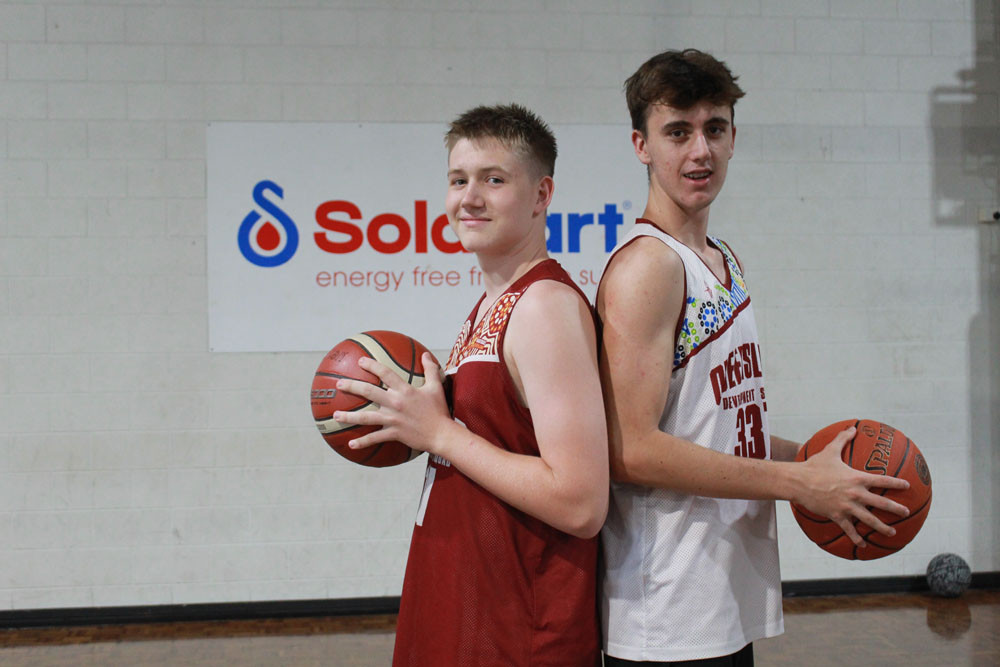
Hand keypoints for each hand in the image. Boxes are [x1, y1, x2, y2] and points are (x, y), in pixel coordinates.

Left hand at [333, 352, 454, 454]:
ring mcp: (393, 419)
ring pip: (366, 417)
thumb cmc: (439, 410)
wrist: (442, 434)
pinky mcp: (393, 433)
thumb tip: (426, 355)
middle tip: (339, 384)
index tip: (361, 361)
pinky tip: (351, 444)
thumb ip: (430, 370)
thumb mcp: (436, 387)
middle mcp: (395, 403)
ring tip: (336, 415)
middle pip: (369, 392)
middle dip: (352, 386)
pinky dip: (363, 442)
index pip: (385, 373)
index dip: (372, 365)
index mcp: (405, 390)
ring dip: (349, 416)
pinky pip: (375, 438)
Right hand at [795, 426, 910, 547]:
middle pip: (881, 503)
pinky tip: (864, 545)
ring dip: (882, 527)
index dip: (896, 483)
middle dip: (896, 509)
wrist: (798, 481)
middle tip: (905, 513)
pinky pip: (849, 529)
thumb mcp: (830, 450)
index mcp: (856, 478)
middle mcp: (855, 494)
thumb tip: (852, 427)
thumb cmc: (814, 465)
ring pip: (869, 519)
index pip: (882, 481)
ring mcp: (847, 506)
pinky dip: (857, 537)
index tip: (907, 486)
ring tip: (892, 533)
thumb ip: (843, 439)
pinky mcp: (837, 515)